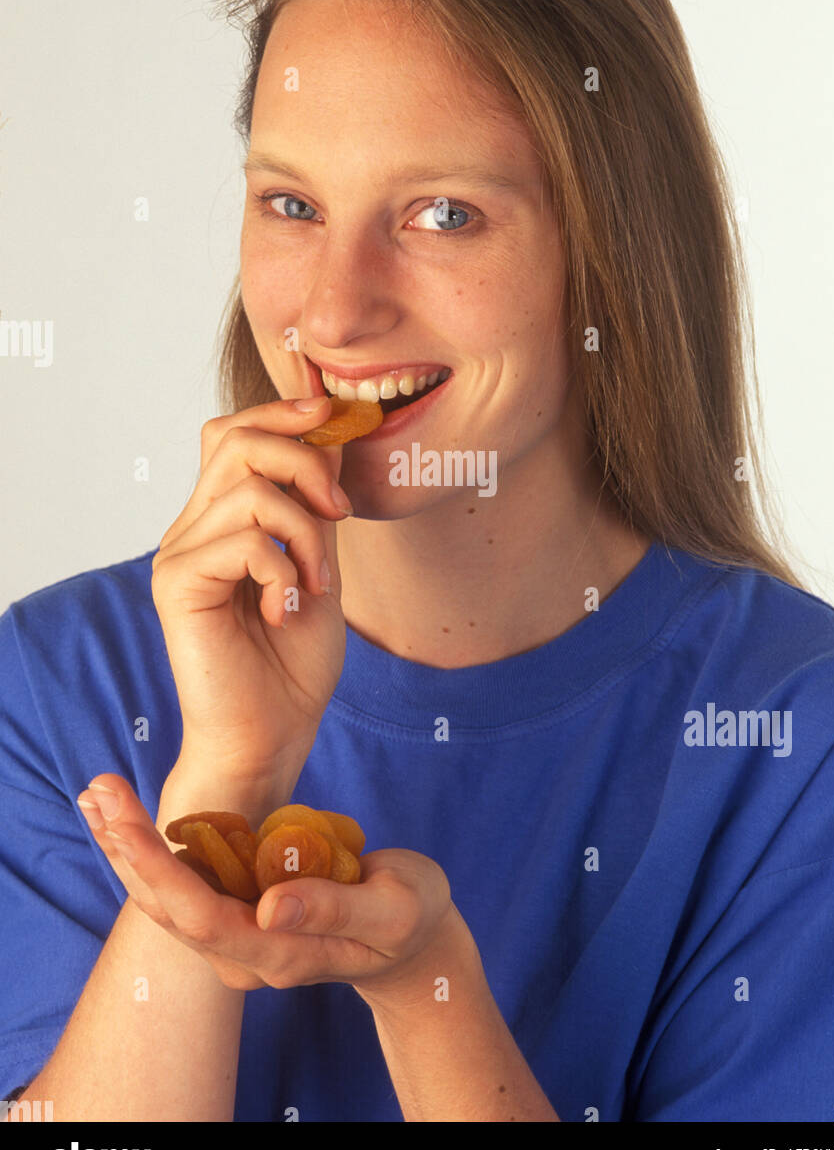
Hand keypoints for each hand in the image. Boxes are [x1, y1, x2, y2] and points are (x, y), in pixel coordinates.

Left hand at [78, 774, 453, 993]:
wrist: (410, 940)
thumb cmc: (410, 917)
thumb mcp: (392, 909)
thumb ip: (333, 909)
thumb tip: (270, 906)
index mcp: (280, 955)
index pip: (204, 919)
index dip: (161, 871)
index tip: (128, 823)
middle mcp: (245, 955)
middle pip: (167, 909)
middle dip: (127, 848)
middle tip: (97, 790)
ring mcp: (238, 937)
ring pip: (163, 898)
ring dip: (125, 845)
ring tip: (96, 793)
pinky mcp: (237, 912)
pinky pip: (181, 884)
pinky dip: (148, 847)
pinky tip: (123, 814)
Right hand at [151, 393, 351, 798]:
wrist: (269, 737)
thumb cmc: (293, 665)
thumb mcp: (320, 567)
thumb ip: (315, 509)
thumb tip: (332, 438)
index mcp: (219, 521)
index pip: (234, 434)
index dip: (283, 412)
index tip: (335, 415)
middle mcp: (191, 530)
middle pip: (236, 439)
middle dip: (305, 460)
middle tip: (339, 511)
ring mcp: (178, 555)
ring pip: (249, 489)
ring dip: (306, 532)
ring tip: (318, 584)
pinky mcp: (177, 585)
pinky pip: (244, 541)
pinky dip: (285, 570)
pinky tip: (288, 610)